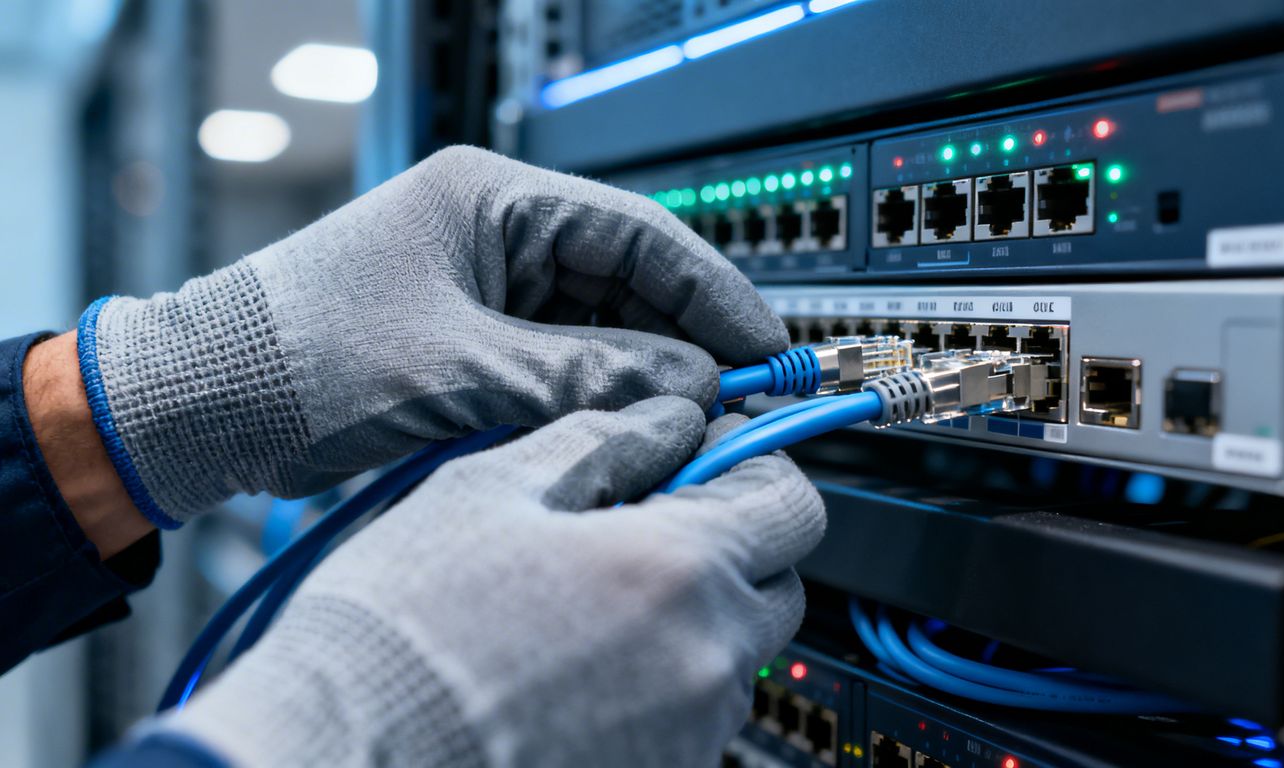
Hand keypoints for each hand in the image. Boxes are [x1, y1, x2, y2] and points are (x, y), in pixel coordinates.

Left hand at [78, 146, 786, 526]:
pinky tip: (628, 431)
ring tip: (692, 424)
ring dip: (645, 373)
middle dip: (686, 339)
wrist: (202, 403)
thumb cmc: (298, 356)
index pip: (638, 232)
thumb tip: (691, 388)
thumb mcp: (461, 368)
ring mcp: (484, 288)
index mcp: (492, 199)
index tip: (762, 346)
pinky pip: (561, 361)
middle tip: (740, 399)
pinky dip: (598, 396)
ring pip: (600, 326)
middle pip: (627, 279)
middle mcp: (496, 234)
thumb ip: (586, 378)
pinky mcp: (471, 340)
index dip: (712, 291)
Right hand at [158, 396, 824, 766]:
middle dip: (732, 539)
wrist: (343, 754)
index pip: (793, 503)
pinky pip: (693, 710)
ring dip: (692, 610)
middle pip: (778, 580)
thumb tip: (667, 419)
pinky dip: (662, 674)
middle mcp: (703, 662)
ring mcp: (686, 732)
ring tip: (593, 595)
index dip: (757, 464)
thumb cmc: (398, 631)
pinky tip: (580, 656)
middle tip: (649, 517)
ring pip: (736, 650)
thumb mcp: (488, 490)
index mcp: (675, 571)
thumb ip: (601, 440)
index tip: (712, 455)